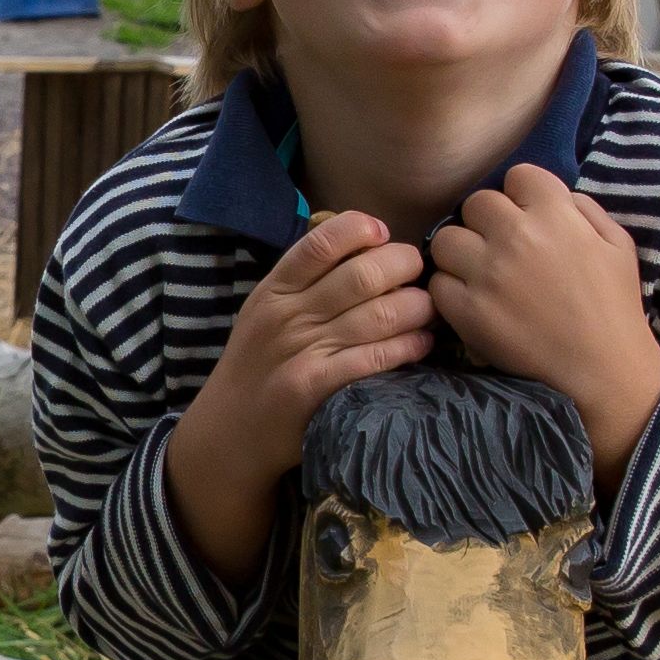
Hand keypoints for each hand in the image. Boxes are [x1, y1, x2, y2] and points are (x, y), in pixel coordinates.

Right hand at [165, 206, 435, 576]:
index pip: (323, 241)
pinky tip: (422, 343)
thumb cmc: (259, 364)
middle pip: (363, 274)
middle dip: (405, 266)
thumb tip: (368, 245)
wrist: (230, 430)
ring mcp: (301, 352)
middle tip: (419, 274)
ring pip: (378, 315)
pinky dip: (408, 347)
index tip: (384, 235)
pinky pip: (374, 358)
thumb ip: (306, 280)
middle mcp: (286, 315)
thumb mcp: (267, 311)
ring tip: (429, 309)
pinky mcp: (316, 388)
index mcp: (275, 288)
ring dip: (417, 307)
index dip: (363, 229)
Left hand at [428, 166, 659, 478]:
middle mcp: (516, 236)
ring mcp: (487, 273)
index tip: (527, 219)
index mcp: (556, 214)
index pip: (518, 176)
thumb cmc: (616, 308)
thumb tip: (555, 196)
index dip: (522, 197)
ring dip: (460, 253)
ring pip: (446, 238)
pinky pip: (438, 283)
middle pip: (476, 204)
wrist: (603, 373)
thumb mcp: (618, 245)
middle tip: (500, 249)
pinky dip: (450, 290)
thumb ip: (585, 210)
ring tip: (479, 274)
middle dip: (487, 223)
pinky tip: (472, 302)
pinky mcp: (467, 311)